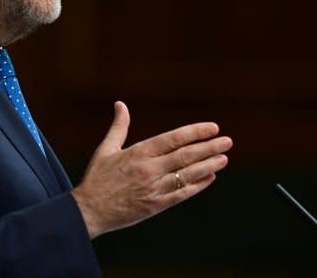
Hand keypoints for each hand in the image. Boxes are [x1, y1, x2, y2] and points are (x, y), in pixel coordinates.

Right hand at [71, 101, 232, 238]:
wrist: (88, 211)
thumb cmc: (97, 178)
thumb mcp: (106, 149)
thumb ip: (119, 126)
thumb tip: (120, 104)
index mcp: (139, 152)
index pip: (173, 138)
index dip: (195, 132)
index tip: (212, 128)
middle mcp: (149, 169)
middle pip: (185, 156)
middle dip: (209, 147)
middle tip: (228, 141)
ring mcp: (154, 188)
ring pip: (187, 175)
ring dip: (208, 166)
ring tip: (224, 158)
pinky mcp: (156, 205)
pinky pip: (181, 194)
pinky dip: (197, 186)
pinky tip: (210, 177)